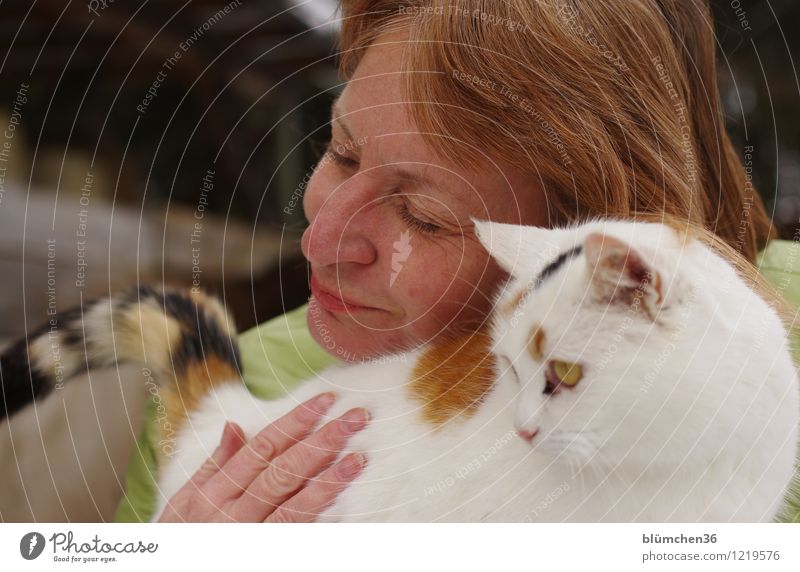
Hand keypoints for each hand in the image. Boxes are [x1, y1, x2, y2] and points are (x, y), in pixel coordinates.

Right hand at [157, 393, 368, 521]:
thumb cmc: (177, 542)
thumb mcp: (183, 504)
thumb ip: (214, 466)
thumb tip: (236, 426)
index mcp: (213, 492)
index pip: (263, 448)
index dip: (296, 422)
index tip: (325, 401)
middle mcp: (231, 514)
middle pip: (284, 470)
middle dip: (322, 441)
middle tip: (356, 419)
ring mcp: (249, 541)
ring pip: (294, 505)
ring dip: (329, 480)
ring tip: (358, 458)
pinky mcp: (266, 559)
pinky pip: (295, 537)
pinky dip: (318, 519)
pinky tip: (342, 502)